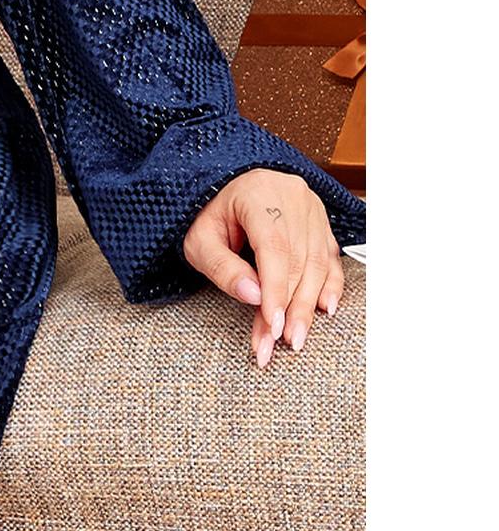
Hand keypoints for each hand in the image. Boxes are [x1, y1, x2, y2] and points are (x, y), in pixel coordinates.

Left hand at [181, 167, 347, 367]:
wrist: (225, 188)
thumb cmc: (209, 215)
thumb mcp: (199, 240)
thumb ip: (222, 266)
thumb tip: (254, 297)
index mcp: (258, 193)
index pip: (274, 247)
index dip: (276, 290)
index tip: (273, 326)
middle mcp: (292, 196)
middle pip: (298, 259)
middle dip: (290, 307)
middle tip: (279, 343)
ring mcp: (311, 208)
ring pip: (318, 263)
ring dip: (307, 304)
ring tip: (295, 337)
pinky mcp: (320, 222)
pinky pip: (330, 257)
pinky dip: (329, 285)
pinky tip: (324, 309)